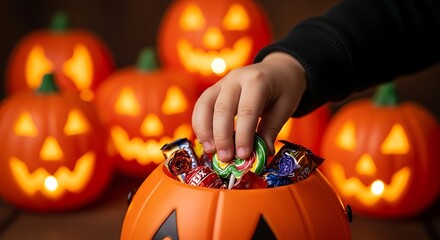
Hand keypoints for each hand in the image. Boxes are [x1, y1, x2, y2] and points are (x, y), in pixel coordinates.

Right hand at [192, 52, 306, 161]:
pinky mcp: (214, 89)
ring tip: (211, 151)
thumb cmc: (283, 89)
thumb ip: (271, 129)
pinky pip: (201, 106)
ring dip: (205, 130)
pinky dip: (199, 124)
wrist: (277, 70)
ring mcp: (222, 83)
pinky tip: (205, 141)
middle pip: (223, 108)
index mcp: (257, 81)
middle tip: (225, 158)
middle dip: (222, 136)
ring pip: (205, 105)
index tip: (243, 156)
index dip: (243, 135)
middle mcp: (236, 78)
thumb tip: (264, 153)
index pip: (247, 110)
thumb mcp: (284, 107)